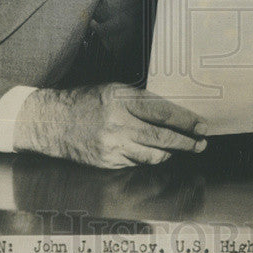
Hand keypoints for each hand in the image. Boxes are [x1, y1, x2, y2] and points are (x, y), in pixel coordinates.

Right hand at [13, 84, 206, 168]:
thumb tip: (172, 114)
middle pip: (162, 137)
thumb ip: (140, 101)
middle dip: (186, 142)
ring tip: (179, 148)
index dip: (186, 121)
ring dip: (170, 153)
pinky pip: (137, 163)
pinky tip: (154, 153)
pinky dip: (149, 158)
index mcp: (121, 99)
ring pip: (153, 155)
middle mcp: (118, 124)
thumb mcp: (113, 90)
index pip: (163, 112)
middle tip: (201, 143)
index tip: (202, 125)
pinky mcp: (107, 162)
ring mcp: (112, 146)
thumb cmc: (84, 101)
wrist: (50, 122)